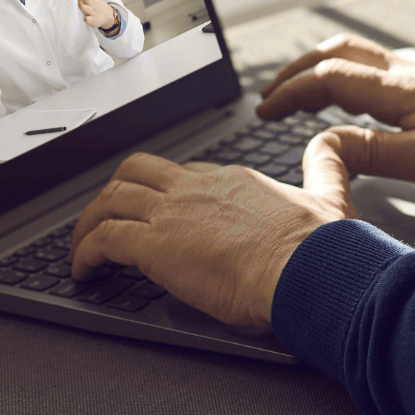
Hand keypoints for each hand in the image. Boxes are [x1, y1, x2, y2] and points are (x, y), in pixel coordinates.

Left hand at [69, 0, 116, 31]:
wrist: (106, 14)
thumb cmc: (91, 2)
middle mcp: (89, 2)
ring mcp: (91, 11)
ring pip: (86, 9)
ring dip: (83, 6)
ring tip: (79, 3)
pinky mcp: (92, 20)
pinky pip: (90, 20)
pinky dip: (88, 19)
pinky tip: (86, 19)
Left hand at [70, 148, 354, 327]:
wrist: (310, 269)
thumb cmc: (320, 246)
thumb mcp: (329, 191)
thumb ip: (326, 163)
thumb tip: (330, 143)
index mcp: (233, 179)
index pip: (183, 175)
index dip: (164, 193)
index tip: (158, 213)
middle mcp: (197, 189)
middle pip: (136, 173)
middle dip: (113, 195)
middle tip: (105, 221)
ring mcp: (174, 214)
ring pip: (111, 201)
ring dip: (89, 225)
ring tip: (83, 250)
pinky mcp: (157, 247)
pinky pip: (104, 240)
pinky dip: (85, 253)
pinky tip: (85, 271)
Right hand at [257, 32, 414, 197]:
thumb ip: (373, 153)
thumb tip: (323, 146)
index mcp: (400, 91)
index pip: (329, 78)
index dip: (290, 92)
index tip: (264, 111)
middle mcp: (408, 76)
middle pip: (340, 54)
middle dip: (299, 70)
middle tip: (273, 95)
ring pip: (361, 56)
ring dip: (324, 67)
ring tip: (303, 91)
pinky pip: (381, 70)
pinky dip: (351, 76)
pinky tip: (356, 100)